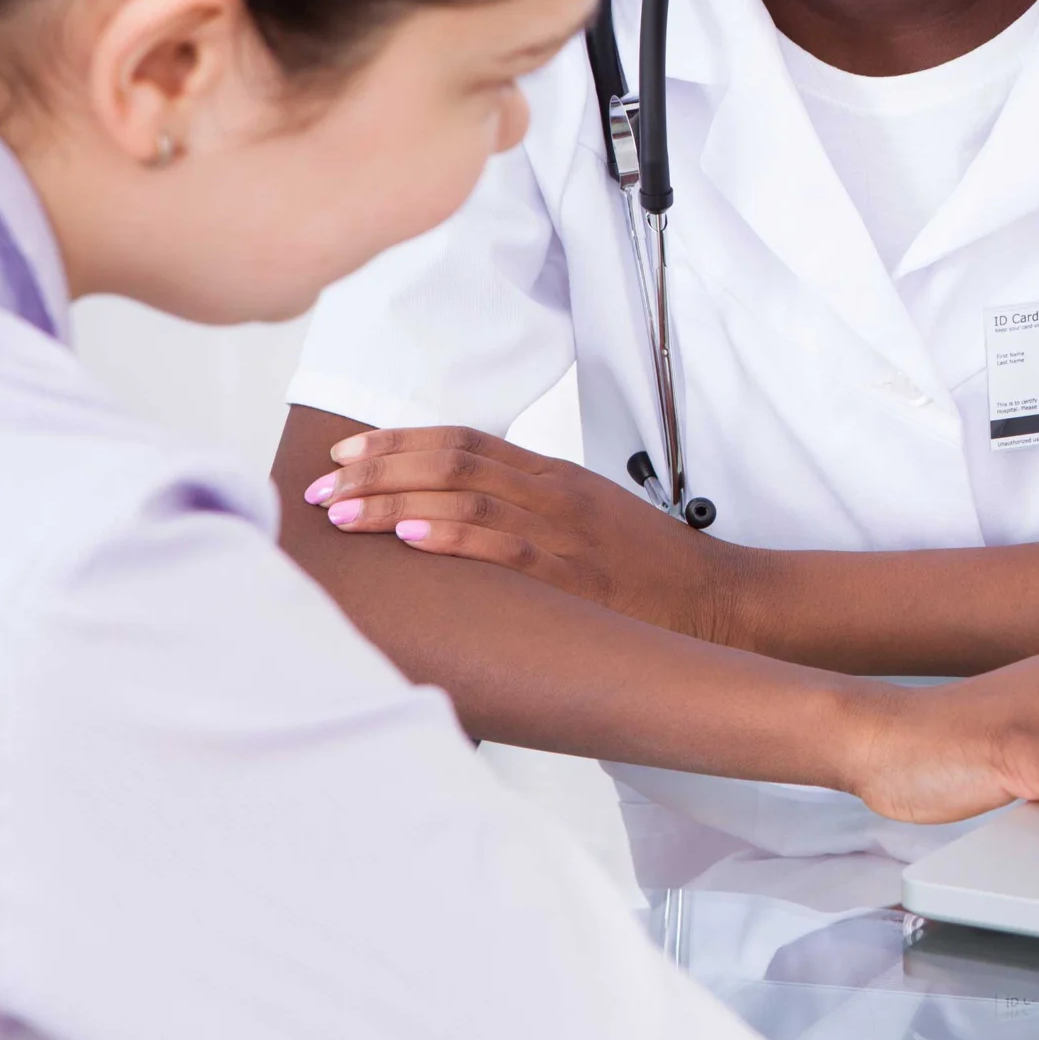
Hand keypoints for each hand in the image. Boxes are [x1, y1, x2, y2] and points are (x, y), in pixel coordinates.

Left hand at [303, 426, 741, 643]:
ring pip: (466, 499)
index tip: (344, 450)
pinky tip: (411, 540)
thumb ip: (527, 509)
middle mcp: (553, 495)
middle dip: (377, 469)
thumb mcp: (587, 518)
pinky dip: (453, 540)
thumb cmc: (649, 568)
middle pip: (452, 461)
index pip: (464, 439)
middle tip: (321, 484)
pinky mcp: (575, 578)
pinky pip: (506, 551)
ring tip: (341, 513)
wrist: (717, 600)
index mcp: (554, 476)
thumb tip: (450, 517)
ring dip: (394, 503)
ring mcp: (565, 534)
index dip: (398, 440)